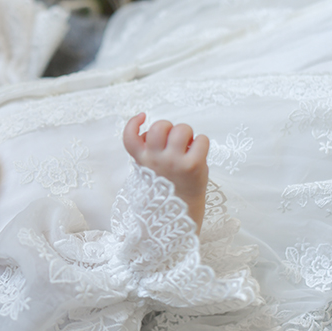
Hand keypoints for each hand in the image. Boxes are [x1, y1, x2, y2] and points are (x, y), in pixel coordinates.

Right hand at [123, 113, 208, 231]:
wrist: (180, 214)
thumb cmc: (167, 187)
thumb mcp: (149, 170)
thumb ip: (148, 151)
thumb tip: (155, 129)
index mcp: (142, 161)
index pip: (129, 137)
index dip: (134, 122)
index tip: (143, 116)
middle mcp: (155, 160)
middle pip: (159, 127)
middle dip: (169, 127)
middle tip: (173, 140)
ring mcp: (174, 162)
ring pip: (181, 129)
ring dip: (187, 134)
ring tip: (187, 146)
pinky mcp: (193, 165)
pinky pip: (201, 139)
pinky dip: (202, 143)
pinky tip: (198, 154)